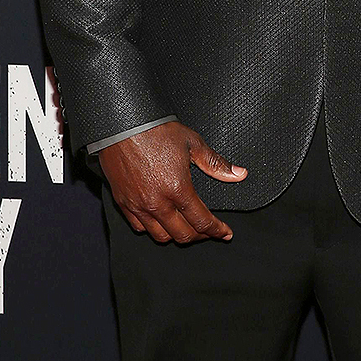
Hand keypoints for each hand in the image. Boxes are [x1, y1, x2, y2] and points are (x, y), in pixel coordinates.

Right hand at [99, 121, 246, 244]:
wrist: (122, 124)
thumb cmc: (156, 130)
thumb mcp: (193, 143)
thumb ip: (216, 163)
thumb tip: (238, 174)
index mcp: (177, 189)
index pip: (202, 222)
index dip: (217, 231)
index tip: (225, 233)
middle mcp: (157, 202)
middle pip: (182, 235)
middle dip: (200, 236)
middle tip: (209, 231)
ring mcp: (138, 205)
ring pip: (160, 236)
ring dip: (177, 236)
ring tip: (187, 228)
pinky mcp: (123, 202)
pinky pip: (139, 227)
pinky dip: (153, 229)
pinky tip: (161, 221)